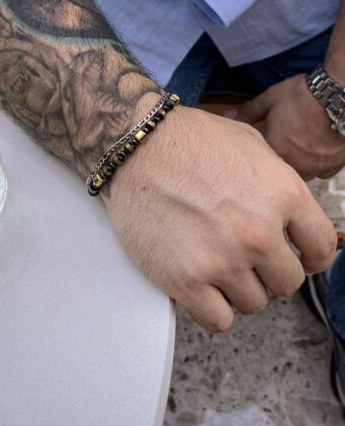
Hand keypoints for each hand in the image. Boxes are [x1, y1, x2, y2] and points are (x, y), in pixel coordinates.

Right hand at [103, 104, 335, 331]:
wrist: (135, 145)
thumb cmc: (187, 139)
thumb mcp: (250, 144)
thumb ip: (278, 183)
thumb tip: (289, 213)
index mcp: (283, 195)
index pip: (322, 248)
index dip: (312, 257)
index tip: (300, 259)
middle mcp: (259, 233)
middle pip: (288, 282)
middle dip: (268, 271)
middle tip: (245, 257)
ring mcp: (222, 260)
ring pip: (254, 303)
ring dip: (238, 288)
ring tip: (215, 264)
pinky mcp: (186, 281)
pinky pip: (218, 319)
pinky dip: (213, 308)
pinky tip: (201, 287)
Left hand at [224, 74, 344, 179]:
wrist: (339, 96)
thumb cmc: (304, 96)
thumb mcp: (270, 99)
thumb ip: (247, 112)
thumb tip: (228, 115)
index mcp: (274, 151)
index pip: (259, 162)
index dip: (259, 153)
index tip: (264, 141)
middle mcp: (294, 165)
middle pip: (280, 171)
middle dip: (279, 160)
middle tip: (283, 142)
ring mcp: (315, 168)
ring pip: (301, 174)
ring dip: (297, 164)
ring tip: (299, 146)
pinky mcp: (333, 166)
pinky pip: (322, 172)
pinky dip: (318, 163)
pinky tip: (317, 149)